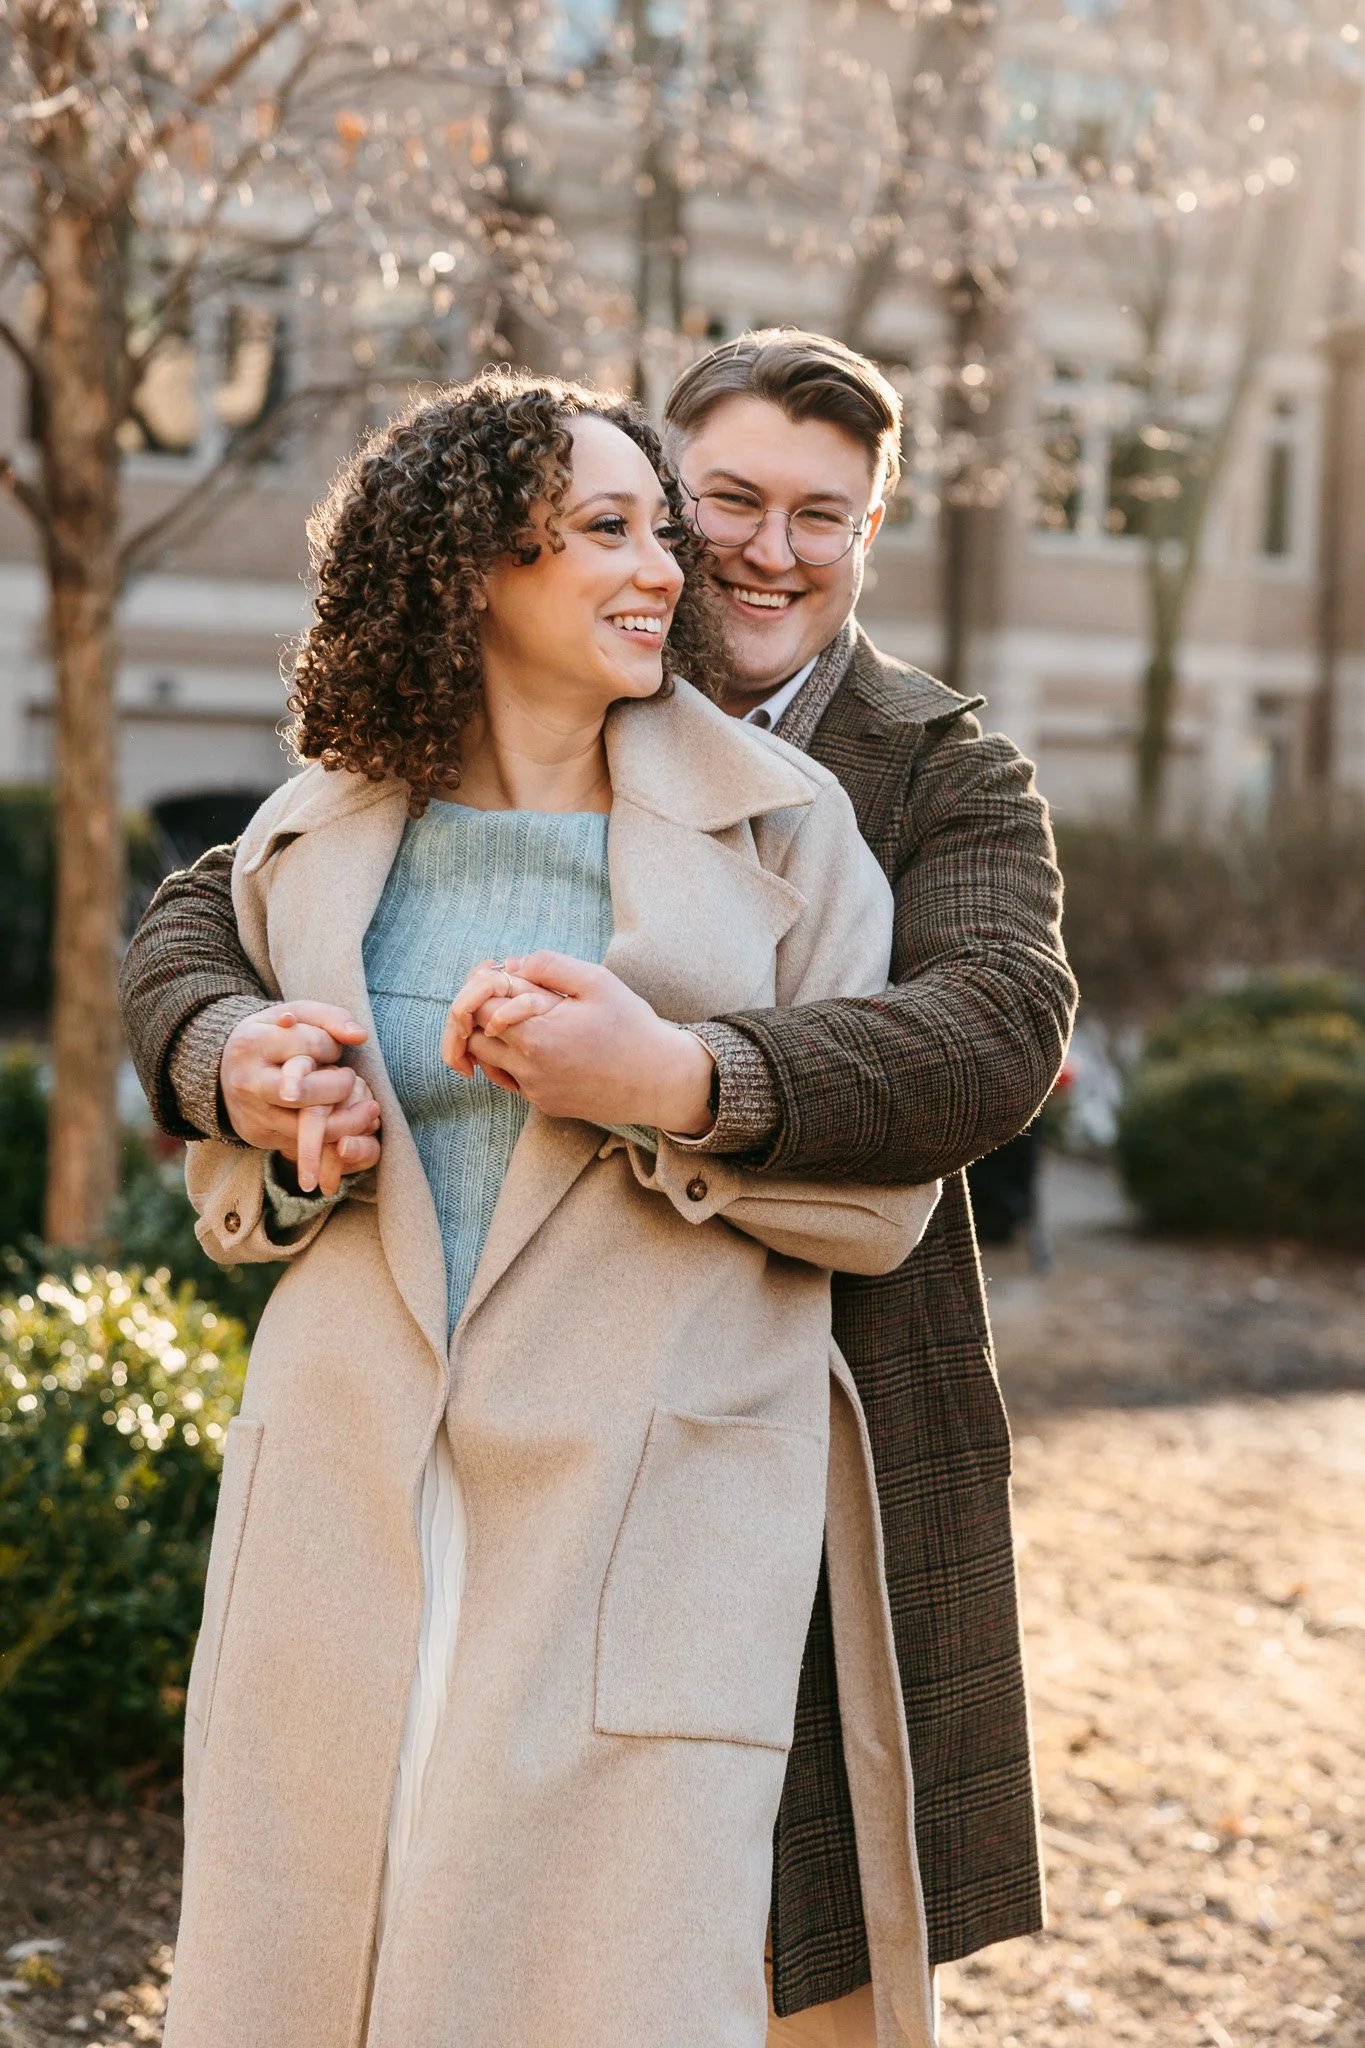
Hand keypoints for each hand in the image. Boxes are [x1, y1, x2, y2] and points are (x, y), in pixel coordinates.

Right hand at [219, 1002, 381, 1188]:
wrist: (227, 1070)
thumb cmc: (273, 1037)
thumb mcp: (296, 1015)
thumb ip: (331, 1017)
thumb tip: (360, 1036)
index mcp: (252, 1043)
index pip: (311, 1044)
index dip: (332, 1046)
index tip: (331, 1049)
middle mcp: (249, 1082)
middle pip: (307, 1091)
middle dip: (341, 1086)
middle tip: (350, 1078)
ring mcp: (252, 1113)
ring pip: (310, 1126)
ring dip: (348, 1119)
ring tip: (369, 1108)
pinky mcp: (260, 1136)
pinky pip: (304, 1142)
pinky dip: (333, 1135)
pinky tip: (349, 1123)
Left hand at [449, 951, 715, 1135]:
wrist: (661, 1082)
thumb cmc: (633, 1027)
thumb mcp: (596, 981)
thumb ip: (548, 965)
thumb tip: (511, 964)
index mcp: (535, 1034)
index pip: (477, 1008)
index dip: (482, 985)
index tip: (500, 974)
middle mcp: (528, 1068)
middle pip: (473, 1037)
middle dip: (479, 1011)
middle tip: (501, 992)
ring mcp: (535, 1090)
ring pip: (487, 1062)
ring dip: (492, 1037)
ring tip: (517, 1016)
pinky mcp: (545, 1104)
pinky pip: (510, 1080)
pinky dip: (511, 1059)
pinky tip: (535, 1042)